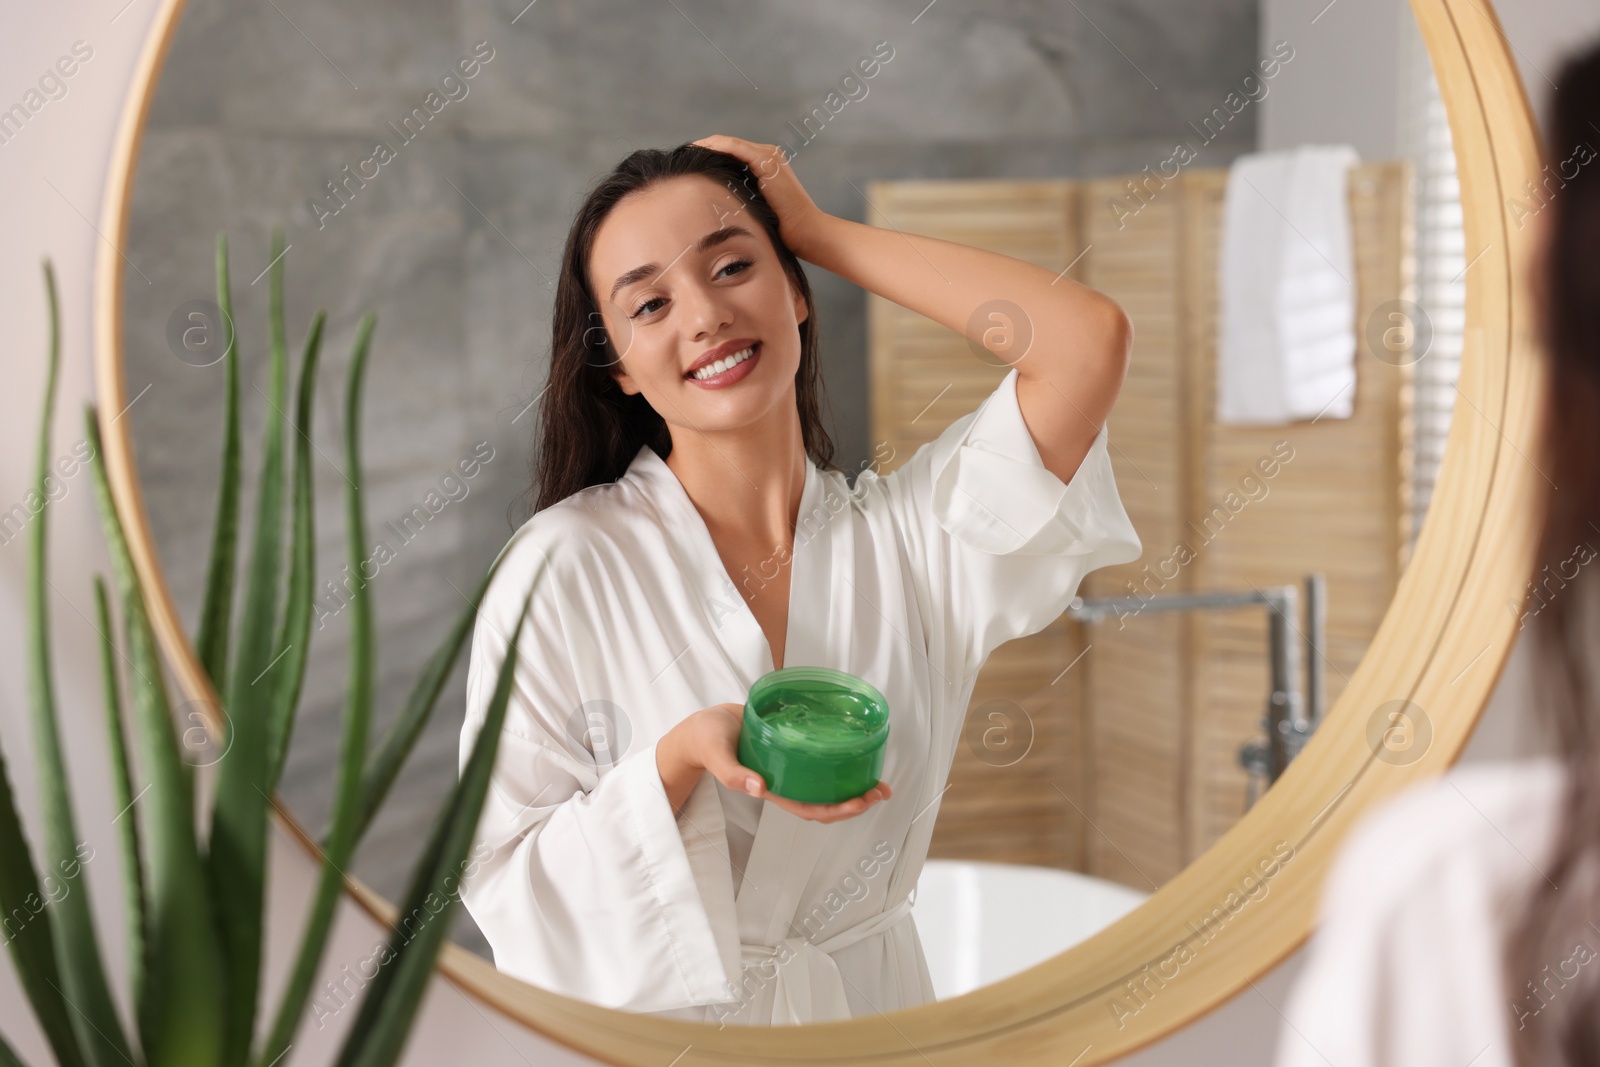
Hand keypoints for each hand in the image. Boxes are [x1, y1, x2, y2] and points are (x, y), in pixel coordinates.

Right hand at [676, 703, 891, 824]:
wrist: (702, 726)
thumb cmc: (707, 741)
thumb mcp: (717, 755)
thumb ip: (733, 773)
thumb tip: (758, 787)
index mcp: (771, 788)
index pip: (810, 808)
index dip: (837, 810)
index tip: (862, 801)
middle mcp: (785, 779)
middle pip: (825, 800)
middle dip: (856, 800)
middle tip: (882, 789)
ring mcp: (789, 765)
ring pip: (826, 782)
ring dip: (852, 783)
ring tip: (877, 778)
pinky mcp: (790, 747)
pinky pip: (819, 758)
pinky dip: (839, 758)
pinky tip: (855, 749)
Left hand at [691, 134, 829, 260]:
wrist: (807, 233)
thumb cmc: (784, 230)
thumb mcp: (756, 210)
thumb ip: (740, 199)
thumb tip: (713, 205)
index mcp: (766, 163)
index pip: (730, 153)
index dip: (707, 156)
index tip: (687, 165)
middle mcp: (768, 154)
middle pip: (726, 146)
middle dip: (702, 150)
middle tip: (679, 159)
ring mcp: (769, 156)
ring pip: (727, 143)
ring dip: (704, 146)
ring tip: (683, 155)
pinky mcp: (767, 161)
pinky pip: (734, 148)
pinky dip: (715, 147)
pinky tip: (697, 153)